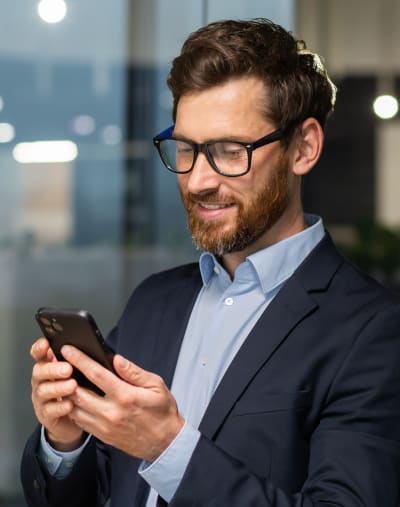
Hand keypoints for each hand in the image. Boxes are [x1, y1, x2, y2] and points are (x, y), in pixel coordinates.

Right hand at [30, 338, 83, 450]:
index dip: (40, 348)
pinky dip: (60, 407)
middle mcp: (42, 380)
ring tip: (73, 385)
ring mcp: (42, 397)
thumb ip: (81, 360)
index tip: (46, 343)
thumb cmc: (81, 387)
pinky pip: (50, 410)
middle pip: (39, 371)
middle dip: (52, 369)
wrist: (77, 416)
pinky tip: (70, 405)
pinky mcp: (46, 415)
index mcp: (49, 365)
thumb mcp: (81, 370)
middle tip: (68, 369)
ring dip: (58, 387)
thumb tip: (94, 348)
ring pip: (44, 391)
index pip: (39, 353)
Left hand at [61, 346, 184, 461]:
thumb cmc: (162, 411)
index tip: (68, 350)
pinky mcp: (102, 436)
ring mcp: (105, 426)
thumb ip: (134, 372)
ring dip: (66, 394)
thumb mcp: (156, 386)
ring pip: (75, 408)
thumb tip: (116, 359)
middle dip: (65, 376)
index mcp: (126, 396)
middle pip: (78, 392)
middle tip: (59, 364)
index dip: (79, 360)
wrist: (165, 442)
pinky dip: (73, 409)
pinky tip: (73, 399)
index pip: (96, 374)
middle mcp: (112, 412)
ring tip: (63, 380)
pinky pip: (80, 421)